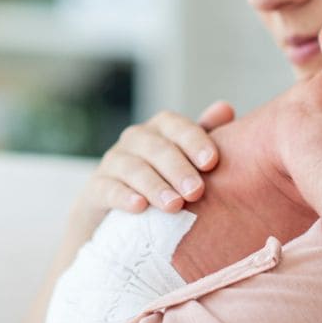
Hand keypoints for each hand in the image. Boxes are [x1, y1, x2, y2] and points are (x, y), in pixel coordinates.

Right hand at [78, 101, 234, 215]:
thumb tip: (225, 108)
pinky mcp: (96, 188)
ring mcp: (113, 162)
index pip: (176, 126)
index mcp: (160, 129)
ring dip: (155, 186)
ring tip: (174, 206)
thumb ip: (206, 136)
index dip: (194, 141)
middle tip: (197, 192)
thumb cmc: (165, 179)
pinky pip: (107, 188)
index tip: (211, 163)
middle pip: (156, 148)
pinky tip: (139, 207)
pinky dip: (123, 196)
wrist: (118, 214)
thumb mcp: (188, 158)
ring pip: (133, 168)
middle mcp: (135, 139)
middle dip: (178, 169)